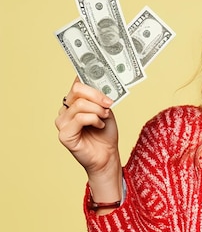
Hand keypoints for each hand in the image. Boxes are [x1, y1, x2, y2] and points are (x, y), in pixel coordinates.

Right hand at [55, 78, 122, 197]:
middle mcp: (65, 110)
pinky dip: (94, 119)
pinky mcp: (64, 134)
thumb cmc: (105, 133)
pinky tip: (100, 125)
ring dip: (98, 110)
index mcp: (74, 102)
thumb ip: (100, 97)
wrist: (108, 155)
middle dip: (97, 95)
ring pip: (80, 104)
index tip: (104, 76)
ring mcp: (62, 122)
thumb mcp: (106, 110)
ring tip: (105, 117)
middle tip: (109, 103)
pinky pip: (80, 118)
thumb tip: (101, 82)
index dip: (88, 77)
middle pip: (77, 90)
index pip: (76, 83)